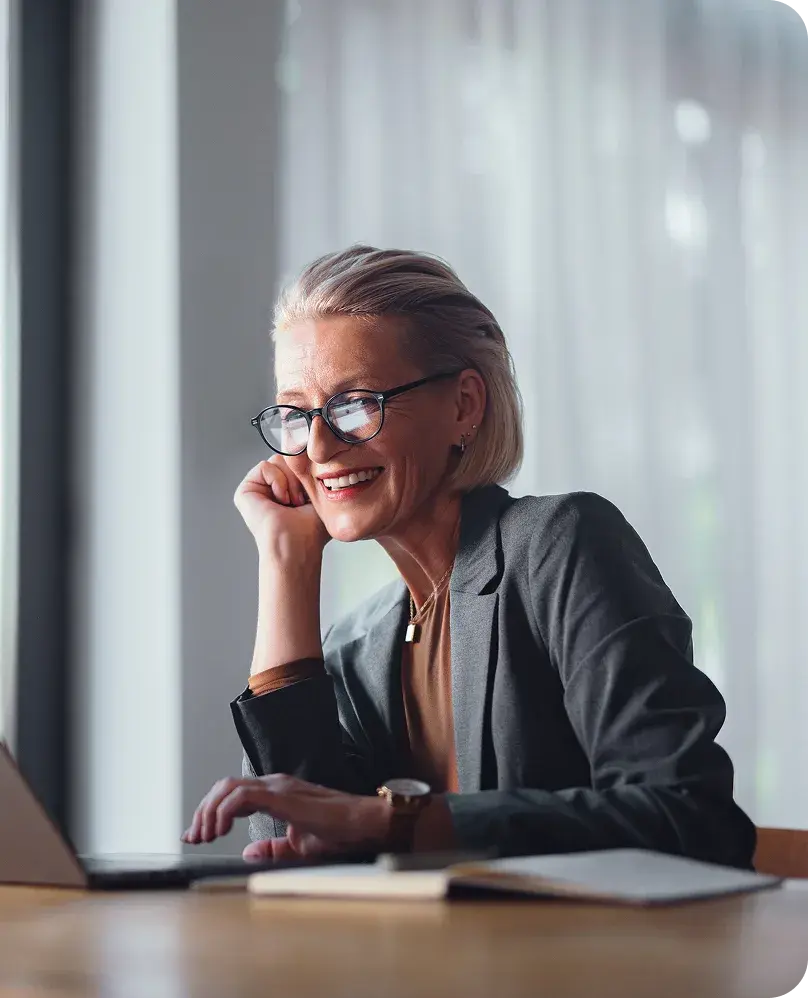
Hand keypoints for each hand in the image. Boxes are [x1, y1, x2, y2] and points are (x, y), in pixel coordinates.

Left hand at [181, 774, 391, 862]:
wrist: (362, 824)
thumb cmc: (339, 833)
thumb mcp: (299, 846)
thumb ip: (274, 848)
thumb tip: (248, 852)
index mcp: (276, 794)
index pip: (232, 795)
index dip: (209, 813)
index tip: (196, 835)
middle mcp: (273, 785)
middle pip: (223, 787)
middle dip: (203, 811)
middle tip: (194, 837)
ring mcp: (277, 787)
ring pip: (227, 788)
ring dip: (209, 811)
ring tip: (205, 835)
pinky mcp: (281, 795)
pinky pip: (242, 796)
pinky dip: (224, 811)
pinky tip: (221, 830)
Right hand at [234, 456, 329, 555]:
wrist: (297, 545)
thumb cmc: (311, 529)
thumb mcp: (320, 493)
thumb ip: (313, 471)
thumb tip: (314, 452)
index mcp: (287, 489)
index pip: (297, 461)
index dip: (308, 471)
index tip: (312, 494)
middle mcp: (271, 488)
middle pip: (288, 457)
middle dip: (300, 476)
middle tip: (301, 501)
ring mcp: (258, 489)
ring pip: (278, 459)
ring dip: (290, 481)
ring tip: (291, 502)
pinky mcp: (245, 490)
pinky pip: (265, 466)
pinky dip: (278, 482)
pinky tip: (281, 500)